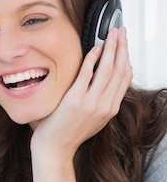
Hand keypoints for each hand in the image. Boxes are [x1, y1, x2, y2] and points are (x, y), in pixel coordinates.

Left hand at [31, 27, 132, 159]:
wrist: (54, 150)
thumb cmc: (66, 133)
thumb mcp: (91, 118)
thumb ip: (98, 102)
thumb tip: (100, 84)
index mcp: (110, 109)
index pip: (125, 78)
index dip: (127, 58)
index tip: (125, 43)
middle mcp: (105, 106)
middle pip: (120, 70)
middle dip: (122, 48)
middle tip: (122, 31)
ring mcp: (91, 103)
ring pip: (108, 70)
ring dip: (112, 48)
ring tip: (112, 33)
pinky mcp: (75, 100)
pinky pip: (87, 74)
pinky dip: (93, 59)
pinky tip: (95, 48)